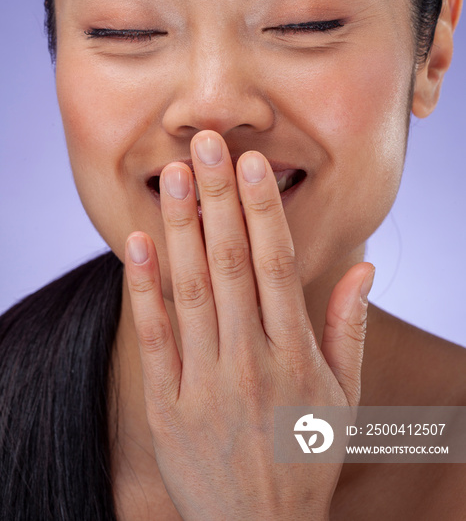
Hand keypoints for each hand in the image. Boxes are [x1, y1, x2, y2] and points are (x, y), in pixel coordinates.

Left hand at [125, 130, 373, 520]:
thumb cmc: (306, 456)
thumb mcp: (344, 400)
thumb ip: (349, 330)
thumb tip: (362, 268)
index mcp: (294, 356)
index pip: (275, 264)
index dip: (262, 209)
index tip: (251, 163)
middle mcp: (249, 361)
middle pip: (229, 263)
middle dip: (217, 198)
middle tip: (205, 144)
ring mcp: (204, 383)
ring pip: (190, 290)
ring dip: (180, 228)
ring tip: (173, 176)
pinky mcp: (166, 405)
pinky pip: (154, 338)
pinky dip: (143, 289)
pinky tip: (137, 244)